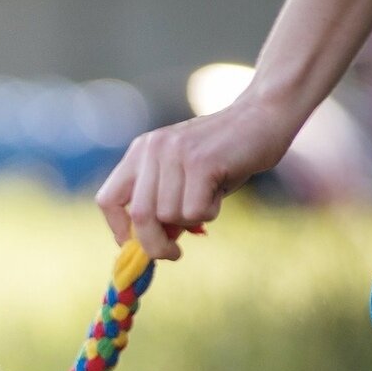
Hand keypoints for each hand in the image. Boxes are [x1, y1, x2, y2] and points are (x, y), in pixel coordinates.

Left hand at [95, 97, 294, 258]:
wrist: (264, 116)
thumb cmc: (223, 157)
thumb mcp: (184, 181)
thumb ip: (162, 209)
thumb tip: (148, 250)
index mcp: (140, 152)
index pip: (108, 200)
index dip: (118, 231)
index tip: (135, 246)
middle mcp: (152, 149)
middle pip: (138, 216)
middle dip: (154, 244)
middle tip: (174, 254)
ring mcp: (175, 152)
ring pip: (168, 216)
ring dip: (191, 221)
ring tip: (209, 196)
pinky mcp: (200, 161)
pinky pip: (194, 212)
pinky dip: (209, 212)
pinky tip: (220, 190)